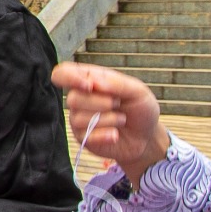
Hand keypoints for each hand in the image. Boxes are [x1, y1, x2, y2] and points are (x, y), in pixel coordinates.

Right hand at [51, 62, 172, 181]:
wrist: (147, 137)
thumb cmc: (141, 109)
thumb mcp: (137, 91)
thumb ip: (116, 83)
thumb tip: (93, 82)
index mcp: (90, 80)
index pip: (63, 73)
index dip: (69, 77)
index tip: (89, 85)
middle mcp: (81, 98)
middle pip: (73, 98)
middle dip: (100, 102)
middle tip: (118, 104)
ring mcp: (80, 119)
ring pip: (78, 118)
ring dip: (107, 119)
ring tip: (121, 119)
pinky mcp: (84, 138)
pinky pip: (86, 135)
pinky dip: (104, 134)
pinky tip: (115, 134)